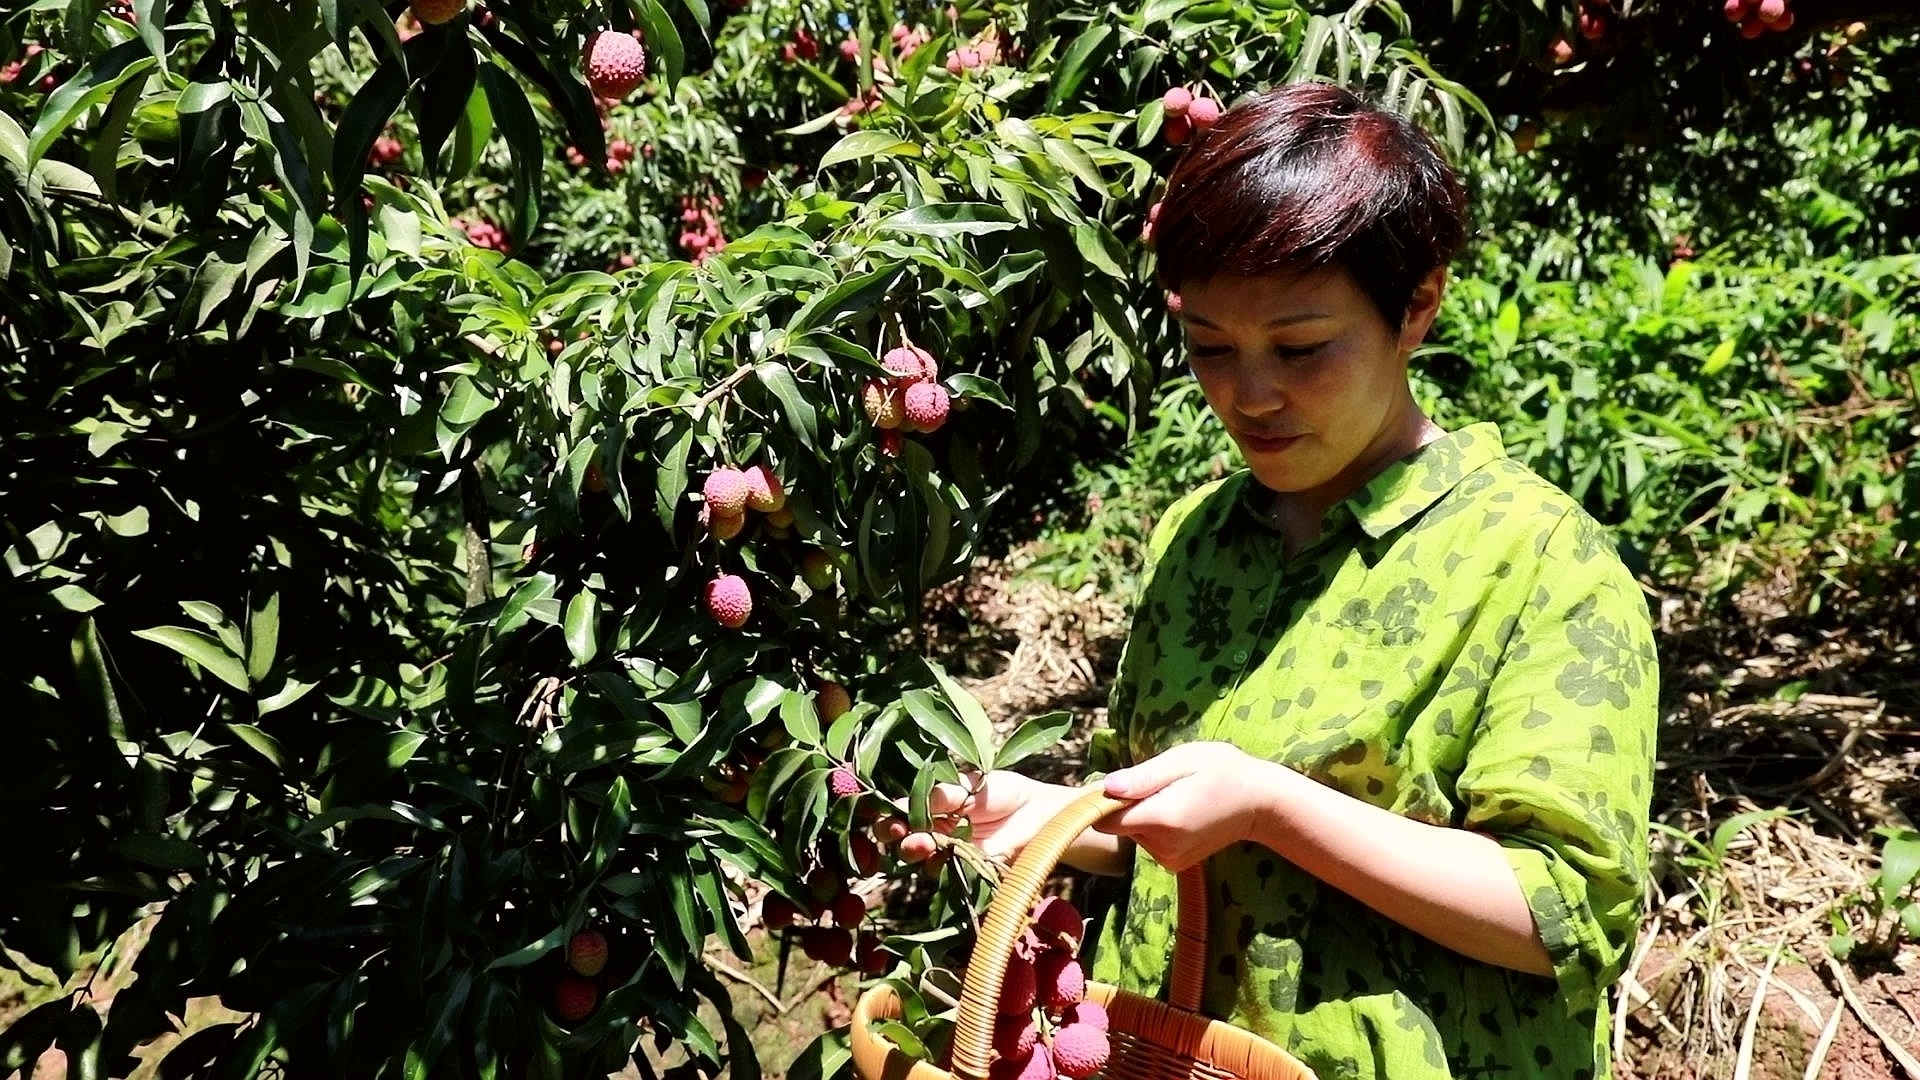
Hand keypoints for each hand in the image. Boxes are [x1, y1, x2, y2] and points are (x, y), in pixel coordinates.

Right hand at [876, 770, 1082, 864]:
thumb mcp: (974, 785)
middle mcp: (933, 829)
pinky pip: (946, 871)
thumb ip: (947, 794)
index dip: (887, 810)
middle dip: (893, 833)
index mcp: (930, 805)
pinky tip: (942, 855)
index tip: (878, 808)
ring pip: (920, 856)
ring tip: (919, 842)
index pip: (900, 809)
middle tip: (896, 830)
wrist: (1038, 814)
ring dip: (915, 850)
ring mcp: (946, 851)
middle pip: (901, 836)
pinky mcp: (964, 869)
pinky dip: (940, 865)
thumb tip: (920, 800)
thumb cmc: (1002, 792)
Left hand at [1096, 742, 1284, 872]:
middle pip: (1118, 826)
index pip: (1104, 820)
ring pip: (1132, 834)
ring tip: (1172, 795)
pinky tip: (1178, 811)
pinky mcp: (1174, 864)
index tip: (1119, 783)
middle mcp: (1162, 846)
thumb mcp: (1182, 760)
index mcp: (1162, 819)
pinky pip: (1147, 842)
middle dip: (1127, 804)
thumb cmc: (1222, 770)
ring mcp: (1169, 859)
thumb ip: (1143, 777)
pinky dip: (1154, 827)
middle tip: (1157, 783)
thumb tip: (1106, 787)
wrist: (1259, 802)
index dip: (1101, 801)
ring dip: (1142, 814)